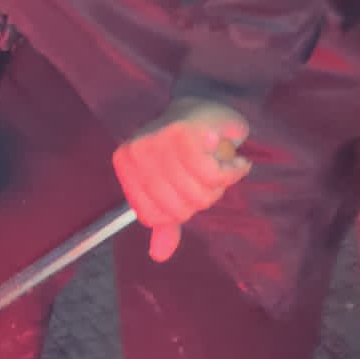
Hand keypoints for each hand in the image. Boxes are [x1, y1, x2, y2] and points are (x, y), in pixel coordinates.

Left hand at [112, 99, 250, 262]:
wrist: (209, 104)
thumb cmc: (188, 148)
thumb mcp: (170, 185)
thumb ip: (166, 219)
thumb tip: (158, 255)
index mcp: (126, 166)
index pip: (154, 216)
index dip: (180, 210)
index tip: (190, 188)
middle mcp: (137, 152)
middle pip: (180, 208)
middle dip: (204, 196)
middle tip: (210, 172)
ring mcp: (158, 141)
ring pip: (198, 193)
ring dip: (220, 184)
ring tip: (220, 163)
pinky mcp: (185, 134)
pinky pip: (213, 176)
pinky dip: (232, 172)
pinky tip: (233, 159)